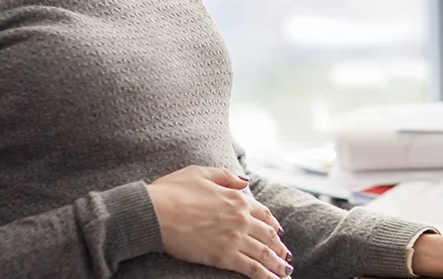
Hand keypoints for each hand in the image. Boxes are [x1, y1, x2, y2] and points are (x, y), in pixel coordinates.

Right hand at [149, 166, 292, 277]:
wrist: (156, 212)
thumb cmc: (173, 190)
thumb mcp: (201, 173)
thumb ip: (226, 177)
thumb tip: (245, 182)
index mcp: (236, 198)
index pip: (262, 213)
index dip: (272, 224)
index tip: (277, 232)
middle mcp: (241, 219)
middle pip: (268, 235)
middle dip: (279, 247)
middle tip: (285, 257)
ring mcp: (234, 238)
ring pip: (264, 254)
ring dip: (277, 264)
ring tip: (285, 272)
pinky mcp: (224, 257)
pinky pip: (251, 268)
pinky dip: (265, 276)